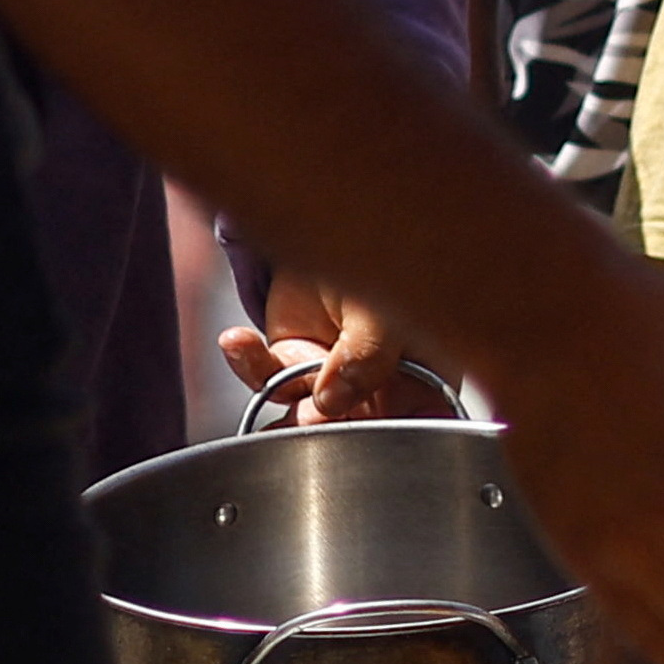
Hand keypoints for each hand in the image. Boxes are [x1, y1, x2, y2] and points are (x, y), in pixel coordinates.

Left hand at [220, 270, 449, 419]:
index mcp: (424, 380)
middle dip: (323, 422)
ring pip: (303, 414)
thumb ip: (367, 356)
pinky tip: (238, 340)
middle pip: (354, 430)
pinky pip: (267, 381)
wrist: (339, 223)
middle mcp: (382, 389)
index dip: (392, 440)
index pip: (416, 427)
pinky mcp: (295, 364)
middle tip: (309, 407)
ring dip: (280, 391)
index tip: (363, 432)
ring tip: (269, 359)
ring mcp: (336, 381)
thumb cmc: (386, 258)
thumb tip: (330, 403)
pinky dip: (248, 363)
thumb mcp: (385, 309)